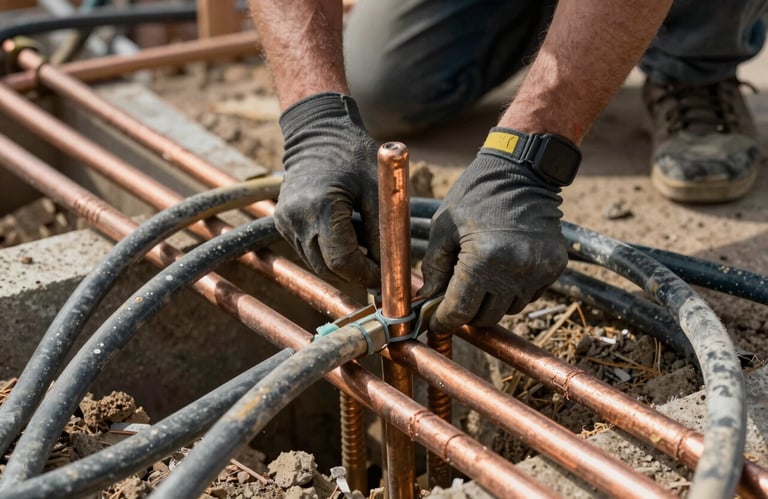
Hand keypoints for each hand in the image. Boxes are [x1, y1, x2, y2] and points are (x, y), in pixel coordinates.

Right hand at [275, 93, 380, 287]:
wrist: (317, 132)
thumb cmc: (353, 156)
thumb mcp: (377, 191)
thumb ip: (383, 233)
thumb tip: (390, 269)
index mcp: (323, 208)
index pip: (342, 261)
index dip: (366, 274)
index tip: (384, 275)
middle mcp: (297, 218)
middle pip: (327, 269)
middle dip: (354, 273)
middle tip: (377, 266)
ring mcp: (285, 221)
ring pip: (316, 263)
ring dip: (340, 262)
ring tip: (361, 239)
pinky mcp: (281, 221)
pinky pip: (307, 250)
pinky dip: (327, 250)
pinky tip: (343, 229)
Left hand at [420, 136, 567, 330]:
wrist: (522, 171)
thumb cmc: (476, 195)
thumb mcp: (444, 227)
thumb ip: (434, 267)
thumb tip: (428, 300)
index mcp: (482, 259)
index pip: (460, 310)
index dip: (444, 320)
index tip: (435, 321)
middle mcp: (514, 270)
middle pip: (485, 316)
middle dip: (467, 311)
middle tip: (456, 297)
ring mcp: (538, 270)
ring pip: (509, 308)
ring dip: (492, 301)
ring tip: (482, 276)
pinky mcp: (554, 266)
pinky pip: (529, 294)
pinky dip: (514, 289)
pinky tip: (505, 267)